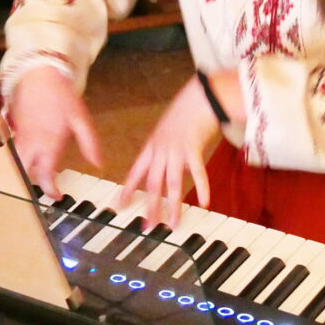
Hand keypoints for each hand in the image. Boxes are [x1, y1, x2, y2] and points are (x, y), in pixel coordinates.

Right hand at [7, 65, 101, 199]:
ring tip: (36, 177)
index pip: (45, 176)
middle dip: (30, 186)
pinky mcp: (13, 129)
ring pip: (16, 163)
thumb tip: (98, 164)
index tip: (58, 195)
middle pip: (24, 174)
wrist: (39, 74)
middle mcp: (30, 144)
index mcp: (48, 144)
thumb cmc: (61, 96)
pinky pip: (12, 150)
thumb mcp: (81, 120)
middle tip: (42, 189)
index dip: (51, 190)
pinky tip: (27, 158)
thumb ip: (89, 144)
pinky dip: (18, 158)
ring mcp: (19, 136)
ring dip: (24, 172)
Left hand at [118, 76, 220, 229]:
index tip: (119, 206)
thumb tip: (165, 165)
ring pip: (172, 183)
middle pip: (153, 184)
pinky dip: (202, 188)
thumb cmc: (186, 113)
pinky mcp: (194, 148)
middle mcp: (161, 150)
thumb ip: (163, 148)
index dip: (127, 190)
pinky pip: (198, 172)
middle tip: (147, 227)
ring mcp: (177, 150)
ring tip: (173, 224)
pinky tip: (204, 202)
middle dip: (150, 207)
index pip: (136, 173)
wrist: (199, 96)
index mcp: (152, 146)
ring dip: (173, 206)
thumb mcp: (167, 130)